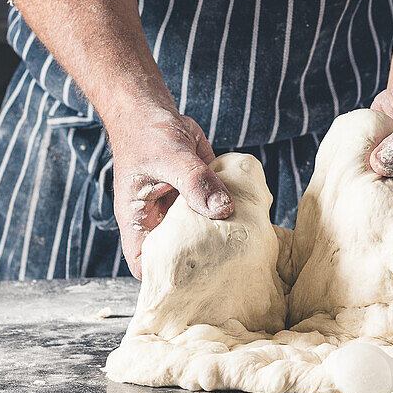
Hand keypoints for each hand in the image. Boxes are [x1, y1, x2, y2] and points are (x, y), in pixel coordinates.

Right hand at [109, 107, 233, 277]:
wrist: (152, 112)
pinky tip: (252, 218)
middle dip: (202, 263)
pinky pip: (217, 211)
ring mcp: (181, 211)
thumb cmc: (146, 134)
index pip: (145, 266)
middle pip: (178, 255)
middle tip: (231, 270)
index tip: (193, 281)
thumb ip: (195, 182)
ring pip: (202, 235)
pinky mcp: (200, 196)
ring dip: (222, 239)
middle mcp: (159, 221)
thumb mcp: (170, 157)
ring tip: (246, 248)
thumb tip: (223, 209)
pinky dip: (233, 214)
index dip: (163, 278)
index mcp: (139, 221)